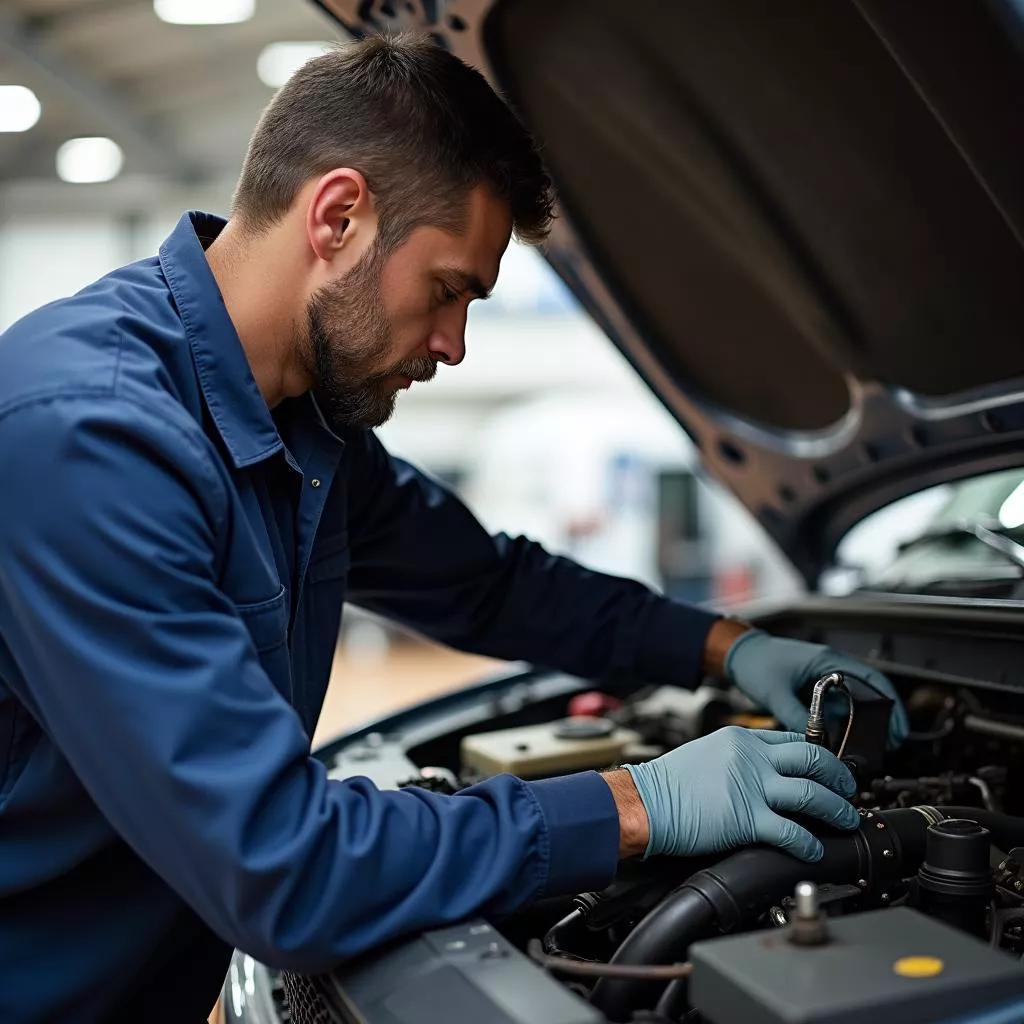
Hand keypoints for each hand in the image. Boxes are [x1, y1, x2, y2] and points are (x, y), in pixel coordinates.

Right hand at [620, 726, 858, 861]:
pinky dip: (809, 843)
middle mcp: (752, 758)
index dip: (820, 754)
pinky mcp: (747, 819)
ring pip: (812, 794)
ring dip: (837, 809)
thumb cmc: (669, 783)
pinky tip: (814, 850)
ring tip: (845, 820)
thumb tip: (764, 773)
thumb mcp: (708, 753)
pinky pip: (792, 831)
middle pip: (814, 759)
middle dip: (840, 776)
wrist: (646, 802)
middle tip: (849, 789)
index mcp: (742, 739)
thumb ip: (739, 758)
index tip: (830, 767)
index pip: (794, 738)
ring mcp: (752, 787)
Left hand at [725, 629, 909, 747]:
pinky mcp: (812, 689)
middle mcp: (830, 668)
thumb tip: (815, 745)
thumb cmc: (755, 661)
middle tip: (888, 746)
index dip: (890, 705)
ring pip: (852, 704)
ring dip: (860, 724)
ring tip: (867, 750)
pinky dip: (842, 723)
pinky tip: (842, 741)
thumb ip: (797, 718)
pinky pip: (835, 707)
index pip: (873, 681)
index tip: (898, 728)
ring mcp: (822, 678)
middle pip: (868, 695)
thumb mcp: (776, 693)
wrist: (736, 653)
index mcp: (828, 662)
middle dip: (880, 720)